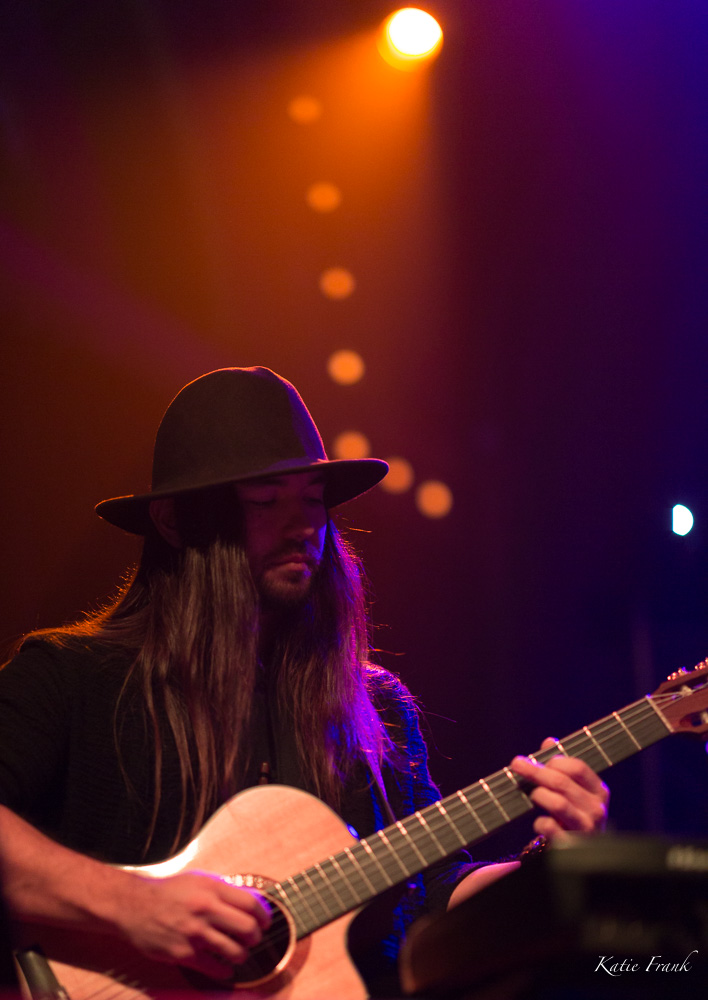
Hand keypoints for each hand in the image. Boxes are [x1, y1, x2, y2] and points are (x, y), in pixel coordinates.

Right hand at [120, 871, 270, 979]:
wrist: (134, 906)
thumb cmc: (168, 892)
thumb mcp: (198, 880)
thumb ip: (222, 889)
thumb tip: (248, 900)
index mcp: (211, 888)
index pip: (251, 903)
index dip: (264, 915)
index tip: (265, 922)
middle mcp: (205, 909)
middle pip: (247, 928)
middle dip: (256, 937)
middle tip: (254, 939)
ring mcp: (194, 933)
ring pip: (234, 951)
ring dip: (241, 955)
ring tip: (239, 954)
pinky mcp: (183, 953)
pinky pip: (213, 968)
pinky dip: (224, 972)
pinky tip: (225, 970)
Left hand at [510, 737, 609, 841]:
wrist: (579, 852)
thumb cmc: (573, 814)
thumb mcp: (572, 789)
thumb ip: (561, 765)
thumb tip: (549, 742)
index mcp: (598, 791)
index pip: (577, 767)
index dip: (554, 761)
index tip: (539, 760)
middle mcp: (597, 809)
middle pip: (562, 782)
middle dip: (536, 771)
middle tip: (517, 764)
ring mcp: (587, 828)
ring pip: (557, 803)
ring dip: (539, 795)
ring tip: (533, 795)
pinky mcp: (572, 845)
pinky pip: (549, 827)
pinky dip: (540, 823)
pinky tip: (539, 822)